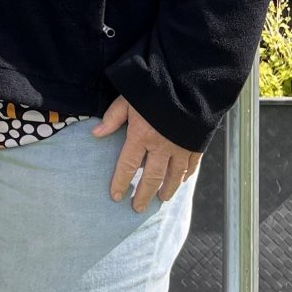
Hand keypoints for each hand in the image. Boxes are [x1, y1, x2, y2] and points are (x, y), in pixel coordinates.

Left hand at [92, 96, 200, 212]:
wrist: (188, 83)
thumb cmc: (154, 88)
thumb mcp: (127, 99)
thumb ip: (113, 118)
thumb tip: (95, 134)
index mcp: (140, 136)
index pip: (127, 166)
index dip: (121, 182)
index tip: (116, 196)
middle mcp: (161, 146)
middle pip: (151, 177)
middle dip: (143, 194)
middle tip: (137, 208)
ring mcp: (180, 147)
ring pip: (173, 176)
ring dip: (166, 190)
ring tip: (160, 200)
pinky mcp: (196, 144)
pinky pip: (191, 165)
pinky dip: (186, 176)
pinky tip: (181, 182)